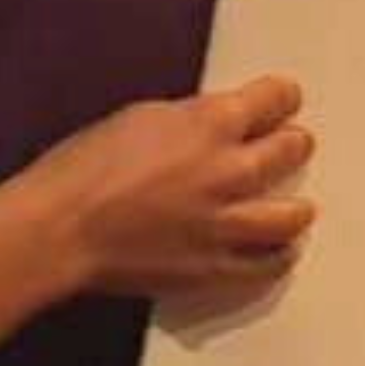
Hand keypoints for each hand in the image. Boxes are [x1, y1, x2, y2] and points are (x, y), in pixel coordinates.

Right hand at [23, 75, 316, 301]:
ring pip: (289, 216)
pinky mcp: (215, 267)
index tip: (286, 98)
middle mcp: (228, 170)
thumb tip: (208, 128)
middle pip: (287, 152)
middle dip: (295, 144)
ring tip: (301, 206)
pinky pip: (266, 265)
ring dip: (297, 207)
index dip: (281, 97)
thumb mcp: (138, 117)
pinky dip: (278, 255)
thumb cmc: (83, 166)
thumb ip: (185, 121)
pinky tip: (281, 250)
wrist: (62, 228)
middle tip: (298, 143)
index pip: (270, 101)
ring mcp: (225, 224)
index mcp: (207, 123)